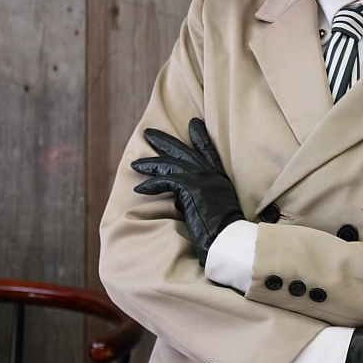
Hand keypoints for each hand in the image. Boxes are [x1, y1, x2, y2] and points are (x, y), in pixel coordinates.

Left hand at [132, 118, 244, 265]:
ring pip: (171, 163)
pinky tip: (139, 189)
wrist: (229, 238)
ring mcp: (202, 178)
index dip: (200, 137)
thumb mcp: (214, 208)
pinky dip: (151, 185)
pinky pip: (166, 180)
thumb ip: (198, 198)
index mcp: (219, 178)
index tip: (193, 123)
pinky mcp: (192, 187)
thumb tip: (179, 199)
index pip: (208, 151)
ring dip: (150, 163)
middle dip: (164, 141)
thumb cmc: (222, 231)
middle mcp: (211, 174)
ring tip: (134, 163)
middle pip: (184, 151)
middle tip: (149, 132)